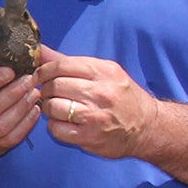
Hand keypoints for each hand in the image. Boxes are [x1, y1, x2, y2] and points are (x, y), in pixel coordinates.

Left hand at [38, 53, 161, 160]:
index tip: (39, 75)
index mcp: (104, 71)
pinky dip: (54, 125)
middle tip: (47, 93)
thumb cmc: (123, 97)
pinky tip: (63, 123)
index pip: (62, 65)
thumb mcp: (105, 72)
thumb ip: (70, 62)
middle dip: (45, 89)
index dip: (44, 70)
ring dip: (48, 107)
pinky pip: (56, 128)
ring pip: (52, 107)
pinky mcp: (89, 137)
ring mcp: (94, 116)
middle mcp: (100, 92)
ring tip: (56, 108)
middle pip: (55, 86)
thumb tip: (40, 51)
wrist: (148, 127)